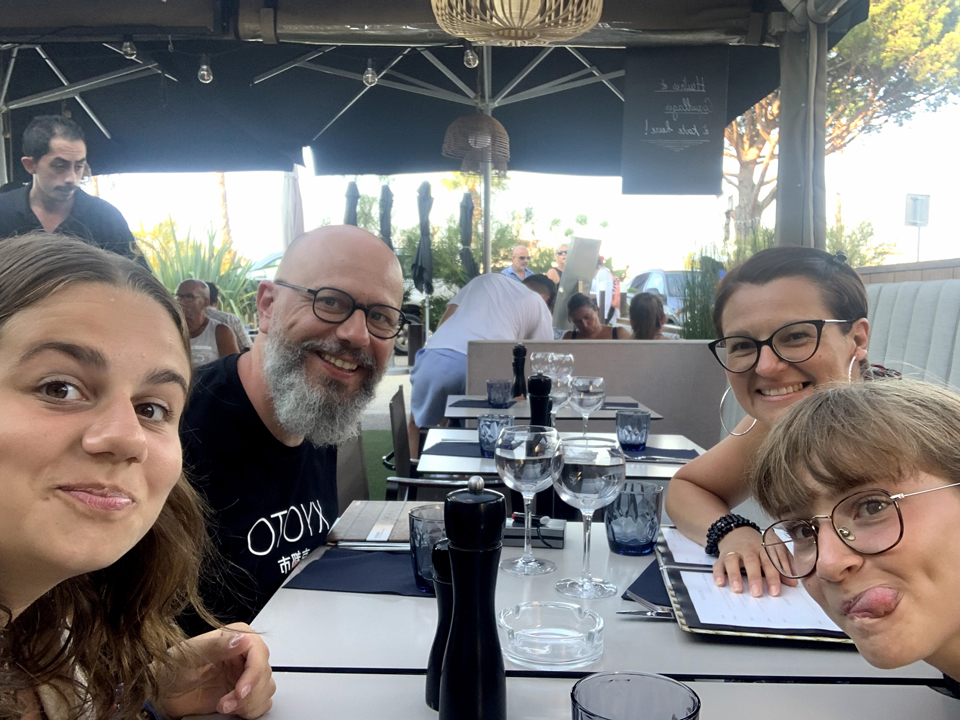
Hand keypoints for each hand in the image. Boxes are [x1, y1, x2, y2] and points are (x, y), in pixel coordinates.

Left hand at [157, 623, 274, 718]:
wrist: (161, 694)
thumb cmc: (169, 670)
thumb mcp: (188, 656)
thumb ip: (215, 646)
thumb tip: (242, 640)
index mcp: (235, 636)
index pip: (259, 652)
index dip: (254, 673)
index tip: (240, 691)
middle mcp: (244, 654)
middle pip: (265, 673)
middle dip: (248, 693)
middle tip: (227, 704)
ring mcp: (245, 674)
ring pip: (266, 689)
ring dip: (249, 703)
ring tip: (225, 707)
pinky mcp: (244, 693)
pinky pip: (262, 702)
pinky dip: (251, 710)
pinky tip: (232, 710)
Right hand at [712, 526, 797, 597]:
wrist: (736, 532)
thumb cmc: (758, 546)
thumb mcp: (773, 551)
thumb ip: (783, 566)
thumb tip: (794, 583)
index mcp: (763, 548)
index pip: (770, 561)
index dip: (773, 577)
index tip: (775, 591)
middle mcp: (748, 549)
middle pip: (751, 561)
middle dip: (754, 577)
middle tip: (756, 593)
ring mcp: (734, 551)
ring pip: (733, 561)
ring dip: (734, 575)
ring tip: (737, 589)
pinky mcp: (722, 556)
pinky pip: (718, 564)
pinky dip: (718, 573)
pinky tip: (720, 583)